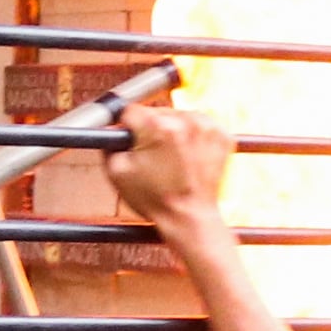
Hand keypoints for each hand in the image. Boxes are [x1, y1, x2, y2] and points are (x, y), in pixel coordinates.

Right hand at [106, 98, 233, 238]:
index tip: (132, 141)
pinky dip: (193, 137)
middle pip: (157, 112)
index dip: (128, 129)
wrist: (190, 218)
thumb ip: (109, 143)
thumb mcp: (117, 172)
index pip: (132, 111)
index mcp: (157, 126)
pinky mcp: (221, 135)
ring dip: (173, 132)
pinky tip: (188, 157)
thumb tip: (110, 129)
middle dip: (152, 131)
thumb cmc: (156, 200)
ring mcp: (207, 127)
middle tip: (154, 157)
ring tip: (172, 159)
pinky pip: (200, 126)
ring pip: (179, 117)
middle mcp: (184, 121)